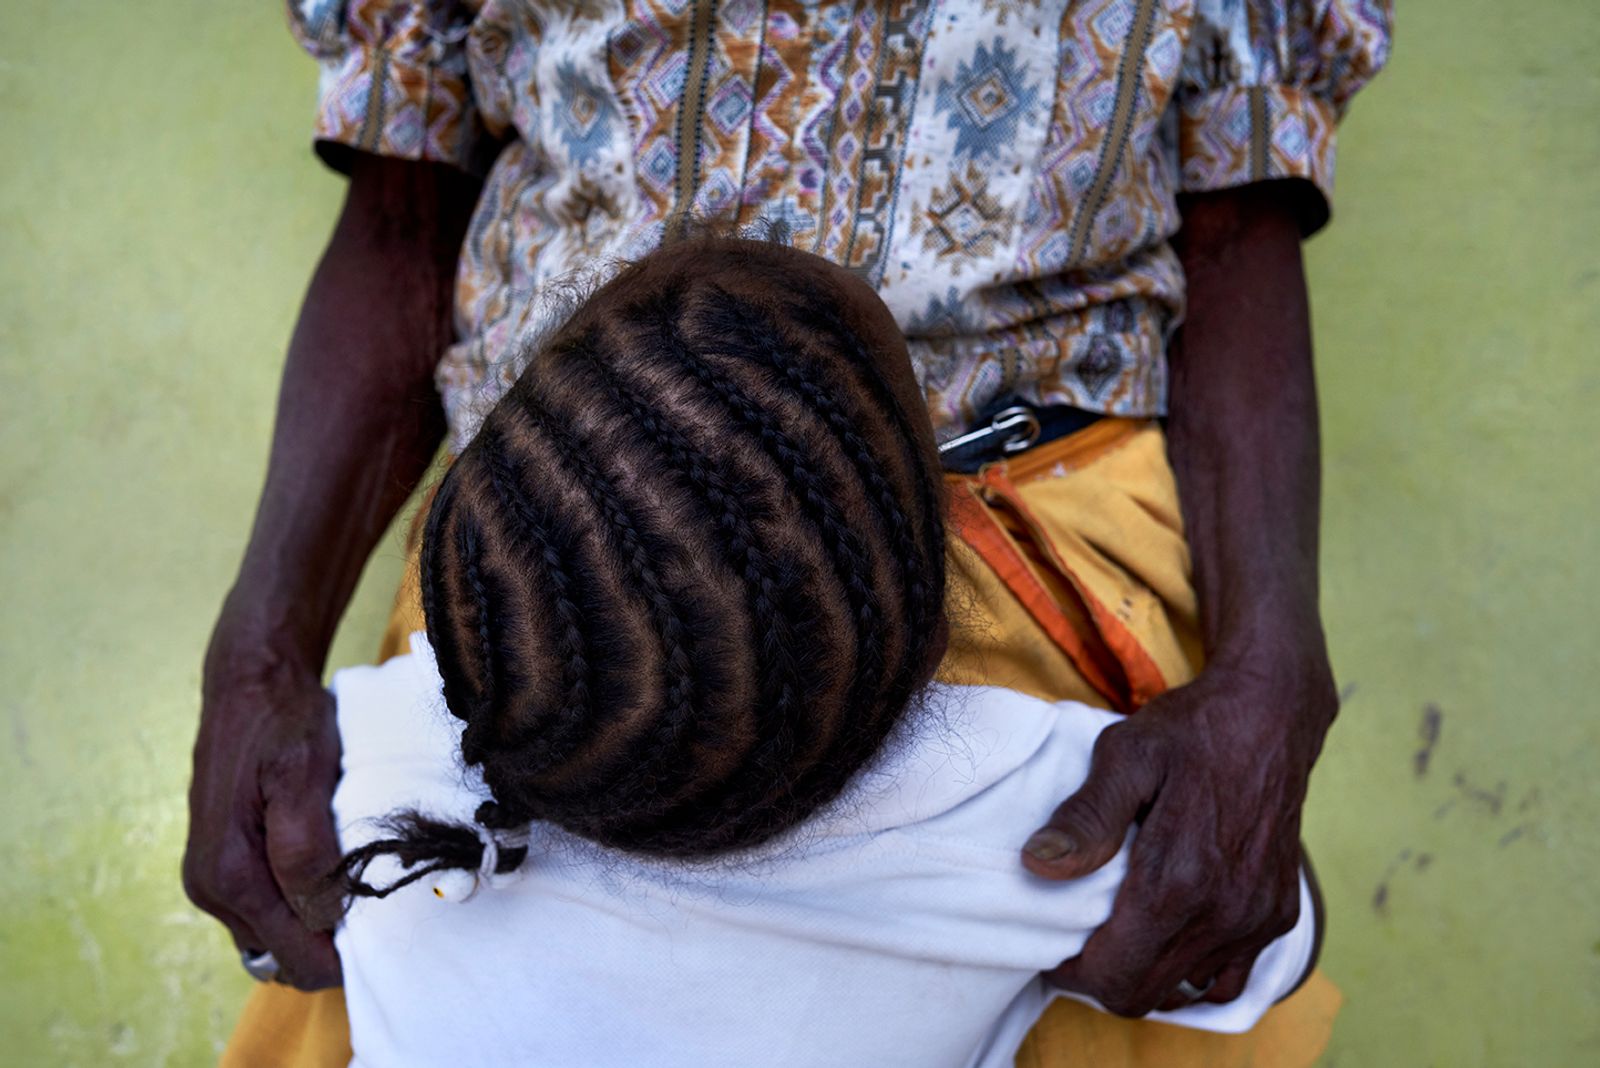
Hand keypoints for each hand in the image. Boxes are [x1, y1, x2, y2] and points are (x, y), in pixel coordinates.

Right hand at [182, 622, 343, 989]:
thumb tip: (320, 916)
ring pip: (276, 932)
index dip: (342, 954)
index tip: (383, 926)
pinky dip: (300, 898)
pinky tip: (328, 864)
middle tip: (374, 894)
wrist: (251, 679)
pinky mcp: (222, 864)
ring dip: (315, 917)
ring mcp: (212, 879)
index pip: (295, 959)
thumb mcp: (302, 775)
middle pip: (283, 953)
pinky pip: (267, 906)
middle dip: (329, 938)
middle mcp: (210, 889)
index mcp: (229, 876)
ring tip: (354, 874)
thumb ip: (305, 851)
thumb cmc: (281, 720)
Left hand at [1022, 656, 1335, 1015]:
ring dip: (1145, 975)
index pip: (1114, 974)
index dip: (1071, 973)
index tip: (1050, 947)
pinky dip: (1192, 970)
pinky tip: (1168, 935)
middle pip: (1144, 994)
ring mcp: (1255, 918)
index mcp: (1179, 879)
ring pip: (1185, 991)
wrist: (1271, 714)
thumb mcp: (1125, 755)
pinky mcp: (1278, 914)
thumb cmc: (1191, 730)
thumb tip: (1037, 865)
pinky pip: (1227, 975)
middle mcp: (1223, 911)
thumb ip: (1085, 816)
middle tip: (1076, 943)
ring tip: (1118, 935)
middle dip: (1101, 979)